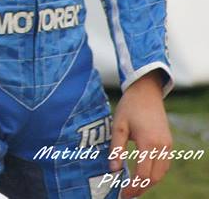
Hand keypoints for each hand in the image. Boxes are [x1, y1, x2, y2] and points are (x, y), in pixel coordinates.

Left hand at [109, 71, 171, 196]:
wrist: (146, 92)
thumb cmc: (129, 107)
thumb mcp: (118, 125)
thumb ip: (116, 148)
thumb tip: (113, 170)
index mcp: (148, 142)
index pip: (143, 173)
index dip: (134, 186)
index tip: (123, 193)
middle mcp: (161, 146)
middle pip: (154, 177)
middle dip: (141, 188)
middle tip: (127, 194)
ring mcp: (167, 145)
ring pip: (161, 173)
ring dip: (149, 182)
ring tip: (134, 188)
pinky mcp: (168, 143)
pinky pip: (164, 165)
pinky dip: (155, 173)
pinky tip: (143, 176)